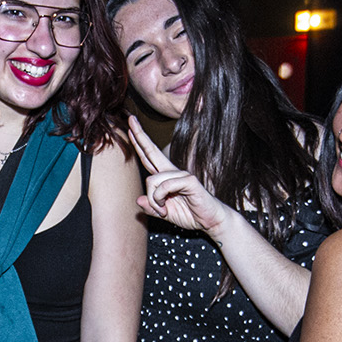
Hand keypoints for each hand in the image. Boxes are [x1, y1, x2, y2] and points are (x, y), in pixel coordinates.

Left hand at [128, 117, 232, 237]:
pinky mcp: (189, 180)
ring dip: (153, 199)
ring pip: (153, 180)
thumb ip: (151, 208)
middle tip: (130, 120)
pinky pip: (165, 186)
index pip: (150, 157)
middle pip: (151, 152)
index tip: (131, 127)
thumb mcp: (165, 213)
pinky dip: (160, 199)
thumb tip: (137, 200)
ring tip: (162, 211)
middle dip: (140, 136)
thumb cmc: (191, 214)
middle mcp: (173, 172)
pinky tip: (165, 208)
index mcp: (167, 177)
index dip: (140, 142)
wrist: (211, 221)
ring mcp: (182, 174)